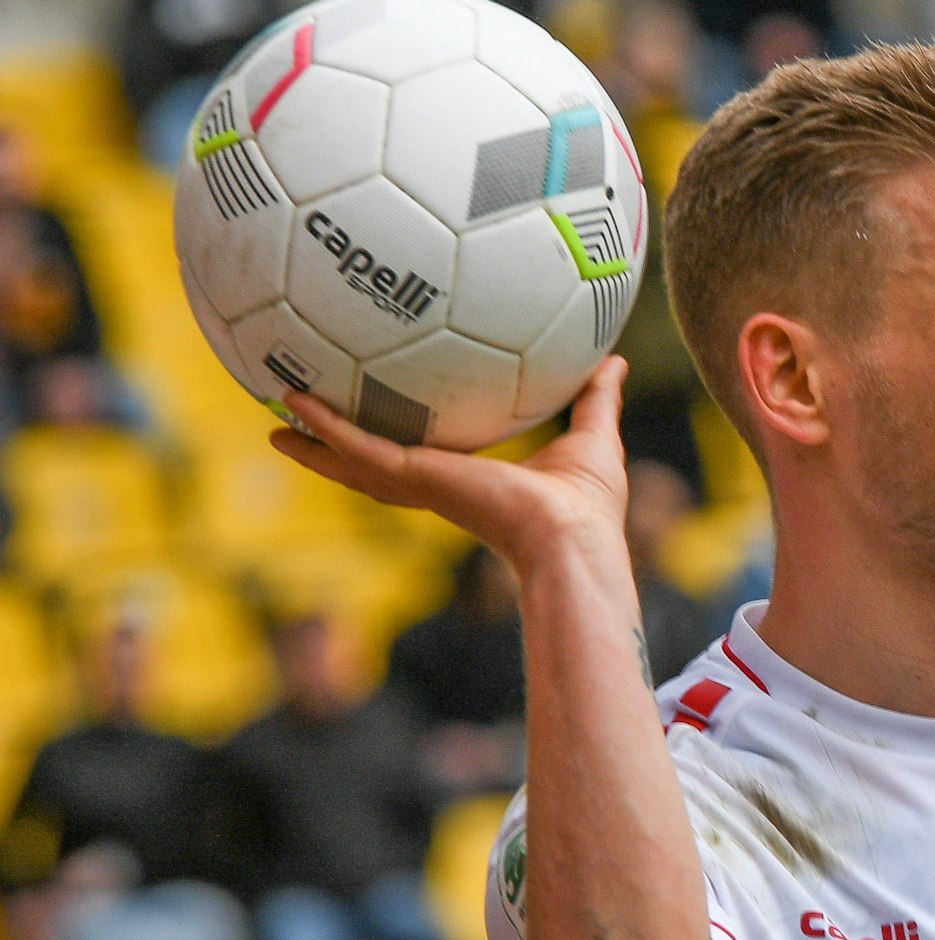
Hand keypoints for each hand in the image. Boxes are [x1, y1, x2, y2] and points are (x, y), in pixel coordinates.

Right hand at [272, 356, 631, 571]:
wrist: (574, 536)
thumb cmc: (589, 505)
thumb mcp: (592, 435)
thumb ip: (596, 397)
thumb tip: (613, 360)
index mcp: (471, 483)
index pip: (426, 463)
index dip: (399, 445)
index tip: (381, 424)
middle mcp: (439, 488)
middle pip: (373, 469)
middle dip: (336, 453)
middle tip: (300, 430)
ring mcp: (421, 488)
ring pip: (351, 465)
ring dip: (313, 446)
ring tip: (273, 425)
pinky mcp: (414, 480)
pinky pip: (358, 449)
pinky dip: (325, 429)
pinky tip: (294, 406)